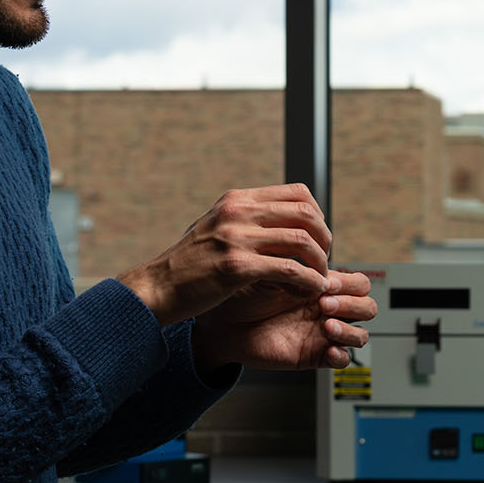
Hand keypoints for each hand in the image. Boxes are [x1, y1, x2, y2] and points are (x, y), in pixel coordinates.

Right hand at [117, 185, 333, 326]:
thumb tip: (284, 218)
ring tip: (321, 277)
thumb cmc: (190, 264)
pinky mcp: (237, 266)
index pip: (297, 193)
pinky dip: (309, 280)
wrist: (158, 288)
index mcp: (236, 200)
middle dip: (324, 238)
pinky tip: (313, 289)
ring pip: (302, 240)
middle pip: (306, 213)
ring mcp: (236, 238)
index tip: (319, 236)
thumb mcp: (217, 227)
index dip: (318, 215)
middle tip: (325, 258)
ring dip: (320, 262)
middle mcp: (238, 212)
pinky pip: (290, 270)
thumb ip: (247, 219)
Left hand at [192, 269, 376, 372]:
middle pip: (367, 305)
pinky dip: (341, 354)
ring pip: (362, 333)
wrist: (222, 323)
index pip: (358, 282)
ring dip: (349, 328)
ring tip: (325, 324)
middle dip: (351, 303)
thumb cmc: (242, 295)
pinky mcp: (314, 355)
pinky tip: (326, 347)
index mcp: (320, 286)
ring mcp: (322, 333)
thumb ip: (293, 266)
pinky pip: (343, 359)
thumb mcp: (268, 272)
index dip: (348, 281)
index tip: (324, 279)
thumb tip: (316, 260)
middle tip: (324, 302)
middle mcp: (325, 308)